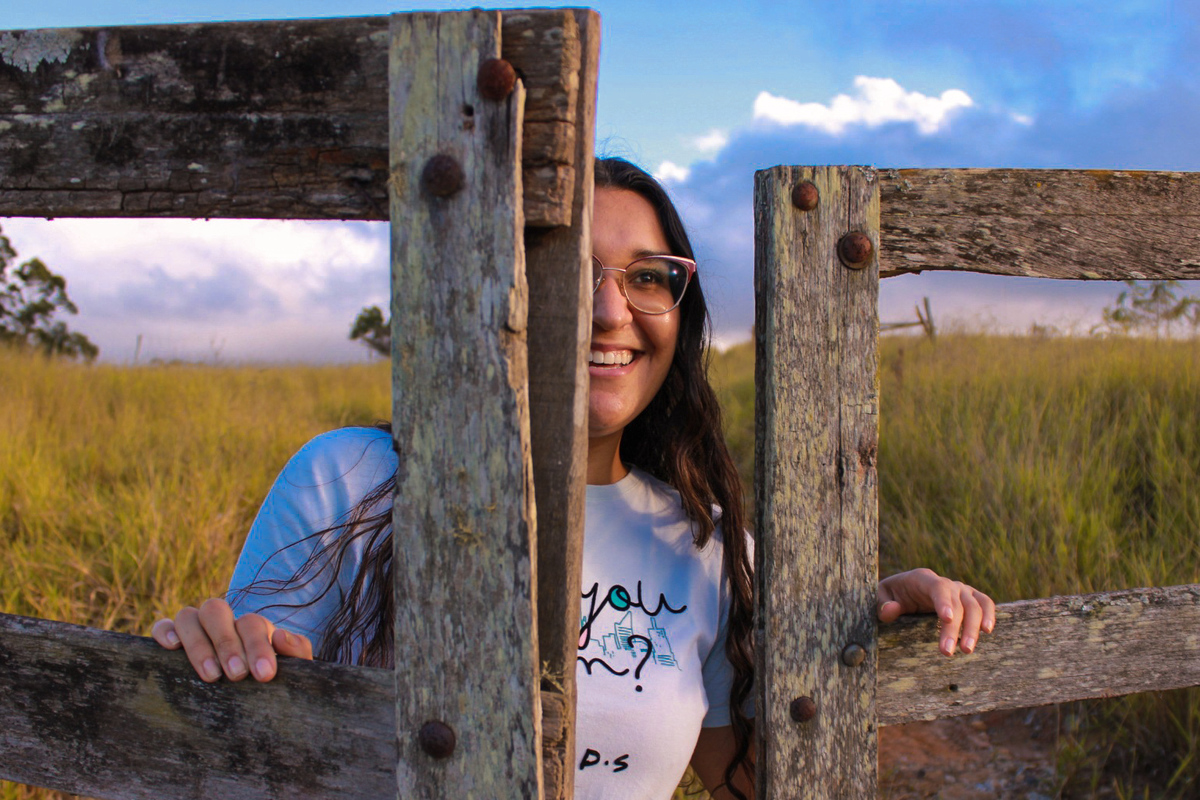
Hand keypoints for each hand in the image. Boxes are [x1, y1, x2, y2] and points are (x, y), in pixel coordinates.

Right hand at [151, 597, 312, 681]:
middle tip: (237, 675)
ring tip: (211, 676)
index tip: (264, 675)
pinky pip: (162, 626)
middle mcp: (222, 623)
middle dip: (226, 643)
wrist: (254, 709)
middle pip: (216, 611)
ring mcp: (196, 629)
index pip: (250, 623)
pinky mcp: (172, 641)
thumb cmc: (271, 686)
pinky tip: (171, 648)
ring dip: (198, 644)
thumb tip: (280, 636)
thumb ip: (297, 652)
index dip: (257, 646)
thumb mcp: (292, 671)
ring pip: (188, 616)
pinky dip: (164, 631)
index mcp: (251, 627)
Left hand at [877, 568, 995, 655]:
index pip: (938, 588)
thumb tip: (892, 610)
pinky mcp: (970, 598)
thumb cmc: (891, 595)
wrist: (903, 590)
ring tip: (967, 650)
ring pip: (975, 605)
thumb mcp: (880, 596)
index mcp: (923, 578)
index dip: (944, 602)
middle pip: (957, 602)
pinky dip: (990, 614)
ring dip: (973, 627)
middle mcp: (946, 583)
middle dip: (955, 628)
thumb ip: (883, 604)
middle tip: (948, 652)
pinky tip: (987, 631)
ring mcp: (960, 590)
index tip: (948, 618)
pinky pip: (985, 603)